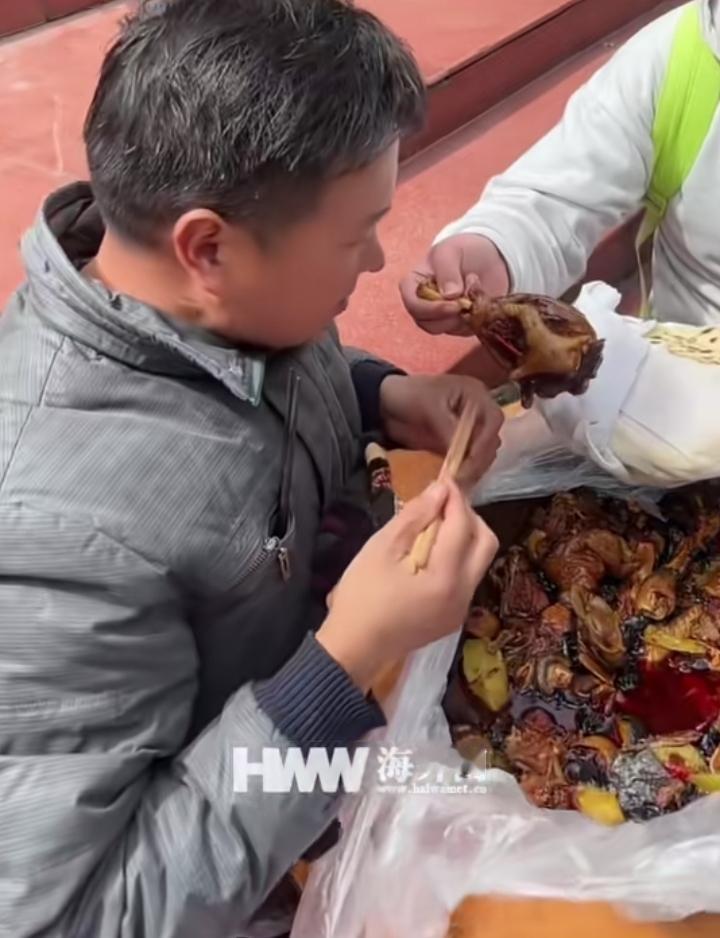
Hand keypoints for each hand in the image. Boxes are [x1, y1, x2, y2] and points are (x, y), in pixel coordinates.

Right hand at [317, 480, 498, 690]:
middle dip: (468, 517)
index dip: (455, 498)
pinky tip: (428, 555)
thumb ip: (415, 516)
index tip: (443, 480)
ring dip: (464, 538)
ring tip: (431, 529)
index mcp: (446, 577)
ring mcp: (461, 609)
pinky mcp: (453, 618)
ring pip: (479, 561)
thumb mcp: (381, 548)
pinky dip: (456, 559)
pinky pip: (466, 578)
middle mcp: (464, 594)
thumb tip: (440, 490)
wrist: (353, 648)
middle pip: (486, 542)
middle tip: (440, 505)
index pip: (463, 525)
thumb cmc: (361, 595)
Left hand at [379, 374, 502, 485]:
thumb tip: (462, 452)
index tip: (471, 457)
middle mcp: (477, 413)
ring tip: (458, 482)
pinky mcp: (457, 447)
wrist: (385, 404)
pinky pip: (467, 462)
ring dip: (474, 468)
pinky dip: (464, 472)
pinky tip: (455, 482)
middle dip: (480, 458)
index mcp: (475, 395)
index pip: (493, 419)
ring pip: (483, 454)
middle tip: (463, 476)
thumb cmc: (409, 396)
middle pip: (491, 439)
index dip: (485, 439)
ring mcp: (468, 431)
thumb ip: (448, 427)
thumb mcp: (429, 406)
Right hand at [399, 234, 509, 335]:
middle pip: (426, 323)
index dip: (430, 309)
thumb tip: (449, 296)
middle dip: (449, 315)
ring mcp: (440, 317)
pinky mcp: (459, 325)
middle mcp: (423, 304)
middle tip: (468, 299)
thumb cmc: (462, 251)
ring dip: (464, 314)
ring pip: (446, 328)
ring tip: (475, 287)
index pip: (412, 304)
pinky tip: (481, 296)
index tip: (454, 305)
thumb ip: (447, 271)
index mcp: (413, 285)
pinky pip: (464, 329)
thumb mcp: (451, 252)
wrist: (488, 257)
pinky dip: (475, 317)